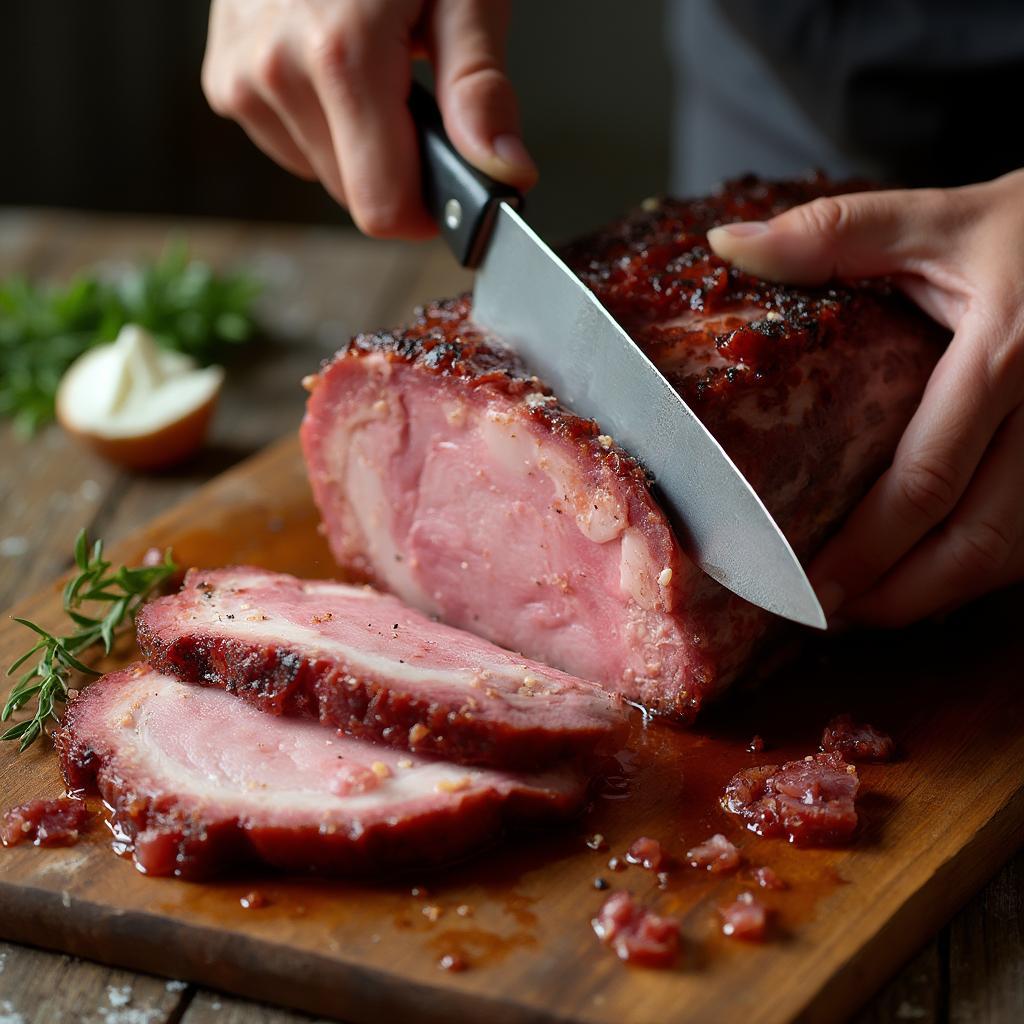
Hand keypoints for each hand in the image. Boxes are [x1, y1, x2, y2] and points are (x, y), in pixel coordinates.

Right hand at [202, 0, 536, 237]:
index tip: (451, 187)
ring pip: (321, 172)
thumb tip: (503, 170)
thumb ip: (479, 87)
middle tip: (416, 94)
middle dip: (396, 164)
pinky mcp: (224, 79)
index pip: (381, 206)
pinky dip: (321, 122)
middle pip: (354, 194)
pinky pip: (289, 143)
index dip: (425, 212)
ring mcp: (241, 76)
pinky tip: (332, 66)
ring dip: (358, 143)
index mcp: (340, 55)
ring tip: (375, 65)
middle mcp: (276, 70)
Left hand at [707, 170, 1023, 626]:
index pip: (926, 480)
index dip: (867, 548)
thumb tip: (725, 245)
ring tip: (870, 608)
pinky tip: (935, 576)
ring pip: (1016, 551)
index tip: (808, 584)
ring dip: (943, 594)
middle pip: (979, 541)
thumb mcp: (940, 216)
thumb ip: (836, 232)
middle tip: (830, 615)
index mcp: (1005, 356)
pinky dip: (985, 568)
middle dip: (901, 595)